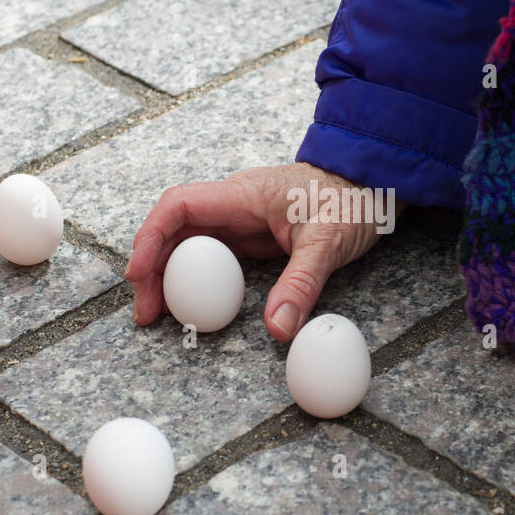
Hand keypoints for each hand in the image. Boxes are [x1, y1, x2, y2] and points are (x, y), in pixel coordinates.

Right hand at [125, 163, 400, 340]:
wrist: (374, 186)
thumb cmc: (352, 200)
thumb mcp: (329, 243)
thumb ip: (302, 284)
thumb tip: (278, 329)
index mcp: (243, 194)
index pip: (179, 207)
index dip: (151, 238)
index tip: (140, 275)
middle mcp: (233, 204)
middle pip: (174, 230)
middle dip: (152, 268)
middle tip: (146, 312)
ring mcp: (240, 221)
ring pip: (187, 244)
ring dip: (168, 276)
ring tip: (158, 314)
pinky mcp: (250, 237)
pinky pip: (210, 257)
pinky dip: (193, 280)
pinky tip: (189, 305)